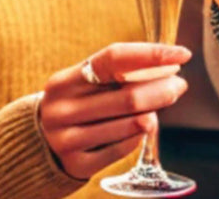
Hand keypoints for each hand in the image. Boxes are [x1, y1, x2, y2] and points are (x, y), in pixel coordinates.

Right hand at [38, 42, 189, 179]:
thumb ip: (115, 74)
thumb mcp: (82, 84)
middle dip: (162, 89)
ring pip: (129, 124)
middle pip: (127, 96)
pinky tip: (143, 127)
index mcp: (64, 81)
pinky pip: (122, 148)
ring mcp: (68, 139)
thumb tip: (166, 69)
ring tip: (162, 105)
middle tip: (180, 84)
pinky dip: (138, 136)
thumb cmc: (74, 104)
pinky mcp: (78, 164)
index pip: (113, 59)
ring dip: (155, 113)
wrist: (37, 145)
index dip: (151, 54)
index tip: (180, 54)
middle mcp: (63, 109)